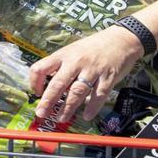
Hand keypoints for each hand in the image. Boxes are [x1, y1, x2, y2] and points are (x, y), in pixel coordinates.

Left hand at [28, 26, 145, 127]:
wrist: (122, 39)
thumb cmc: (95, 46)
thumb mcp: (74, 50)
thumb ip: (62, 65)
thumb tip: (50, 86)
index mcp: (64, 54)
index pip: (42, 68)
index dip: (35, 82)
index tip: (36, 93)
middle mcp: (76, 62)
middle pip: (58, 83)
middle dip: (48, 101)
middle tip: (42, 113)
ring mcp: (93, 70)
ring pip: (77, 92)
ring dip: (68, 107)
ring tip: (61, 118)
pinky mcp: (108, 77)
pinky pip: (98, 95)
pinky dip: (92, 107)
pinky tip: (87, 116)